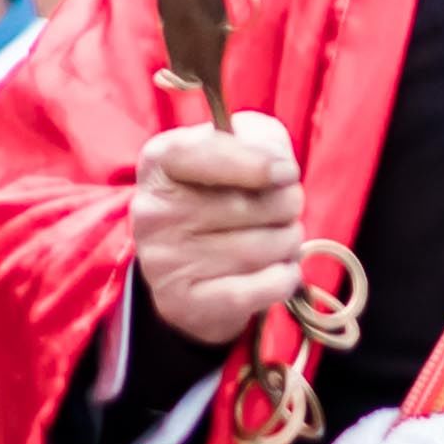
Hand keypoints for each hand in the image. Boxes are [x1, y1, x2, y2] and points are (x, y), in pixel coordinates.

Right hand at [130, 111, 307, 348]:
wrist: (188, 267)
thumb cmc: (220, 195)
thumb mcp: (236, 150)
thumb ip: (261, 139)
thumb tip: (281, 170)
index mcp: (160, 162)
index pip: (205, 154)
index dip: (257, 163)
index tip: (287, 173)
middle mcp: (154, 211)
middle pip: (253, 204)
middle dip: (287, 205)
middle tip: (279, 210)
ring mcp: (165, 261)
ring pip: (266, 246)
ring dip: (288, 242)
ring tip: (274, 240)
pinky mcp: (184, 304)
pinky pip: (264, 287)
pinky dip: (286, 277)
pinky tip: (279, 270)